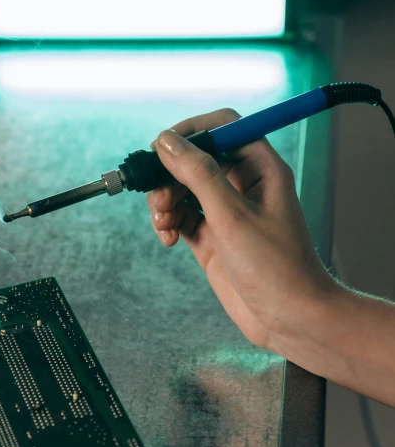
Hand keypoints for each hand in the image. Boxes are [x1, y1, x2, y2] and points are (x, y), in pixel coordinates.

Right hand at [147, 111, 337, 350]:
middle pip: (195, 160)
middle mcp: (243, 186)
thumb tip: (168, 141)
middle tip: (157, 195)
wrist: (289, 318)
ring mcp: (226, 213)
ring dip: (165, 200)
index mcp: (260, 169)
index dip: (191, 132)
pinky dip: (168, 223)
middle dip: (170, 174)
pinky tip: (166, 238)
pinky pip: (181, 217)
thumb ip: (199, 175)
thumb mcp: (232, 216)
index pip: (223, 128)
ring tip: (162, 222)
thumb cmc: (276, 268)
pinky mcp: (212, 239)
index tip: (163, 147)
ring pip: (183, 190)